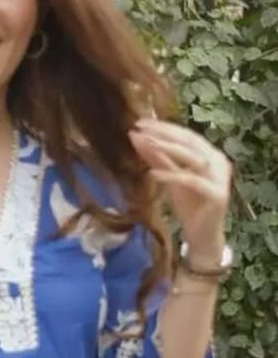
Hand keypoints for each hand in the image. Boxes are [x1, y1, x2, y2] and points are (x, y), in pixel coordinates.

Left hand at [129, 118, 231, 259]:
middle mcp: (219, 162)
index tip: (140, 122)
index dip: (164, 127)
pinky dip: (171, 175)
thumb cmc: (189, 206)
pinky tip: (152, 174)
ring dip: (167, 148)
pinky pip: (191, 181)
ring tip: (146, 142)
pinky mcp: (217, 194)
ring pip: (193, 157)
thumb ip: (156, 157)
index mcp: (210, 154)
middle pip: (190, 142)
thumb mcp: (169, 178)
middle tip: (140, 126)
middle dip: (164, 132)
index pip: (186, 135)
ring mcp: (220, 178)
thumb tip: (136, 135)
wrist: (201, 236)